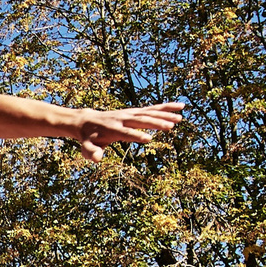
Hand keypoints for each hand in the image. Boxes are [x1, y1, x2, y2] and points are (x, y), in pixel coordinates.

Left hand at [67, 101, 184, 160]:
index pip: (125, 132)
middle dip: (155, 123)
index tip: (149, 139)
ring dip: (164, 115)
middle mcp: (122, 118)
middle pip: (141, 120)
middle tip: (171, 127)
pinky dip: (166, 107)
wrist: (88, 121)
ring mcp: (130, 113)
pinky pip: (152, 108)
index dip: (136, 135)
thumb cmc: (88, 138)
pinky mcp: (135, 111)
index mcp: (112, 128)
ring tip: (180, 119)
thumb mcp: (86, 147)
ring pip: (149, 113)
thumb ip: (90, 152)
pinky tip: (179, 107)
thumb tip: (96, 159)